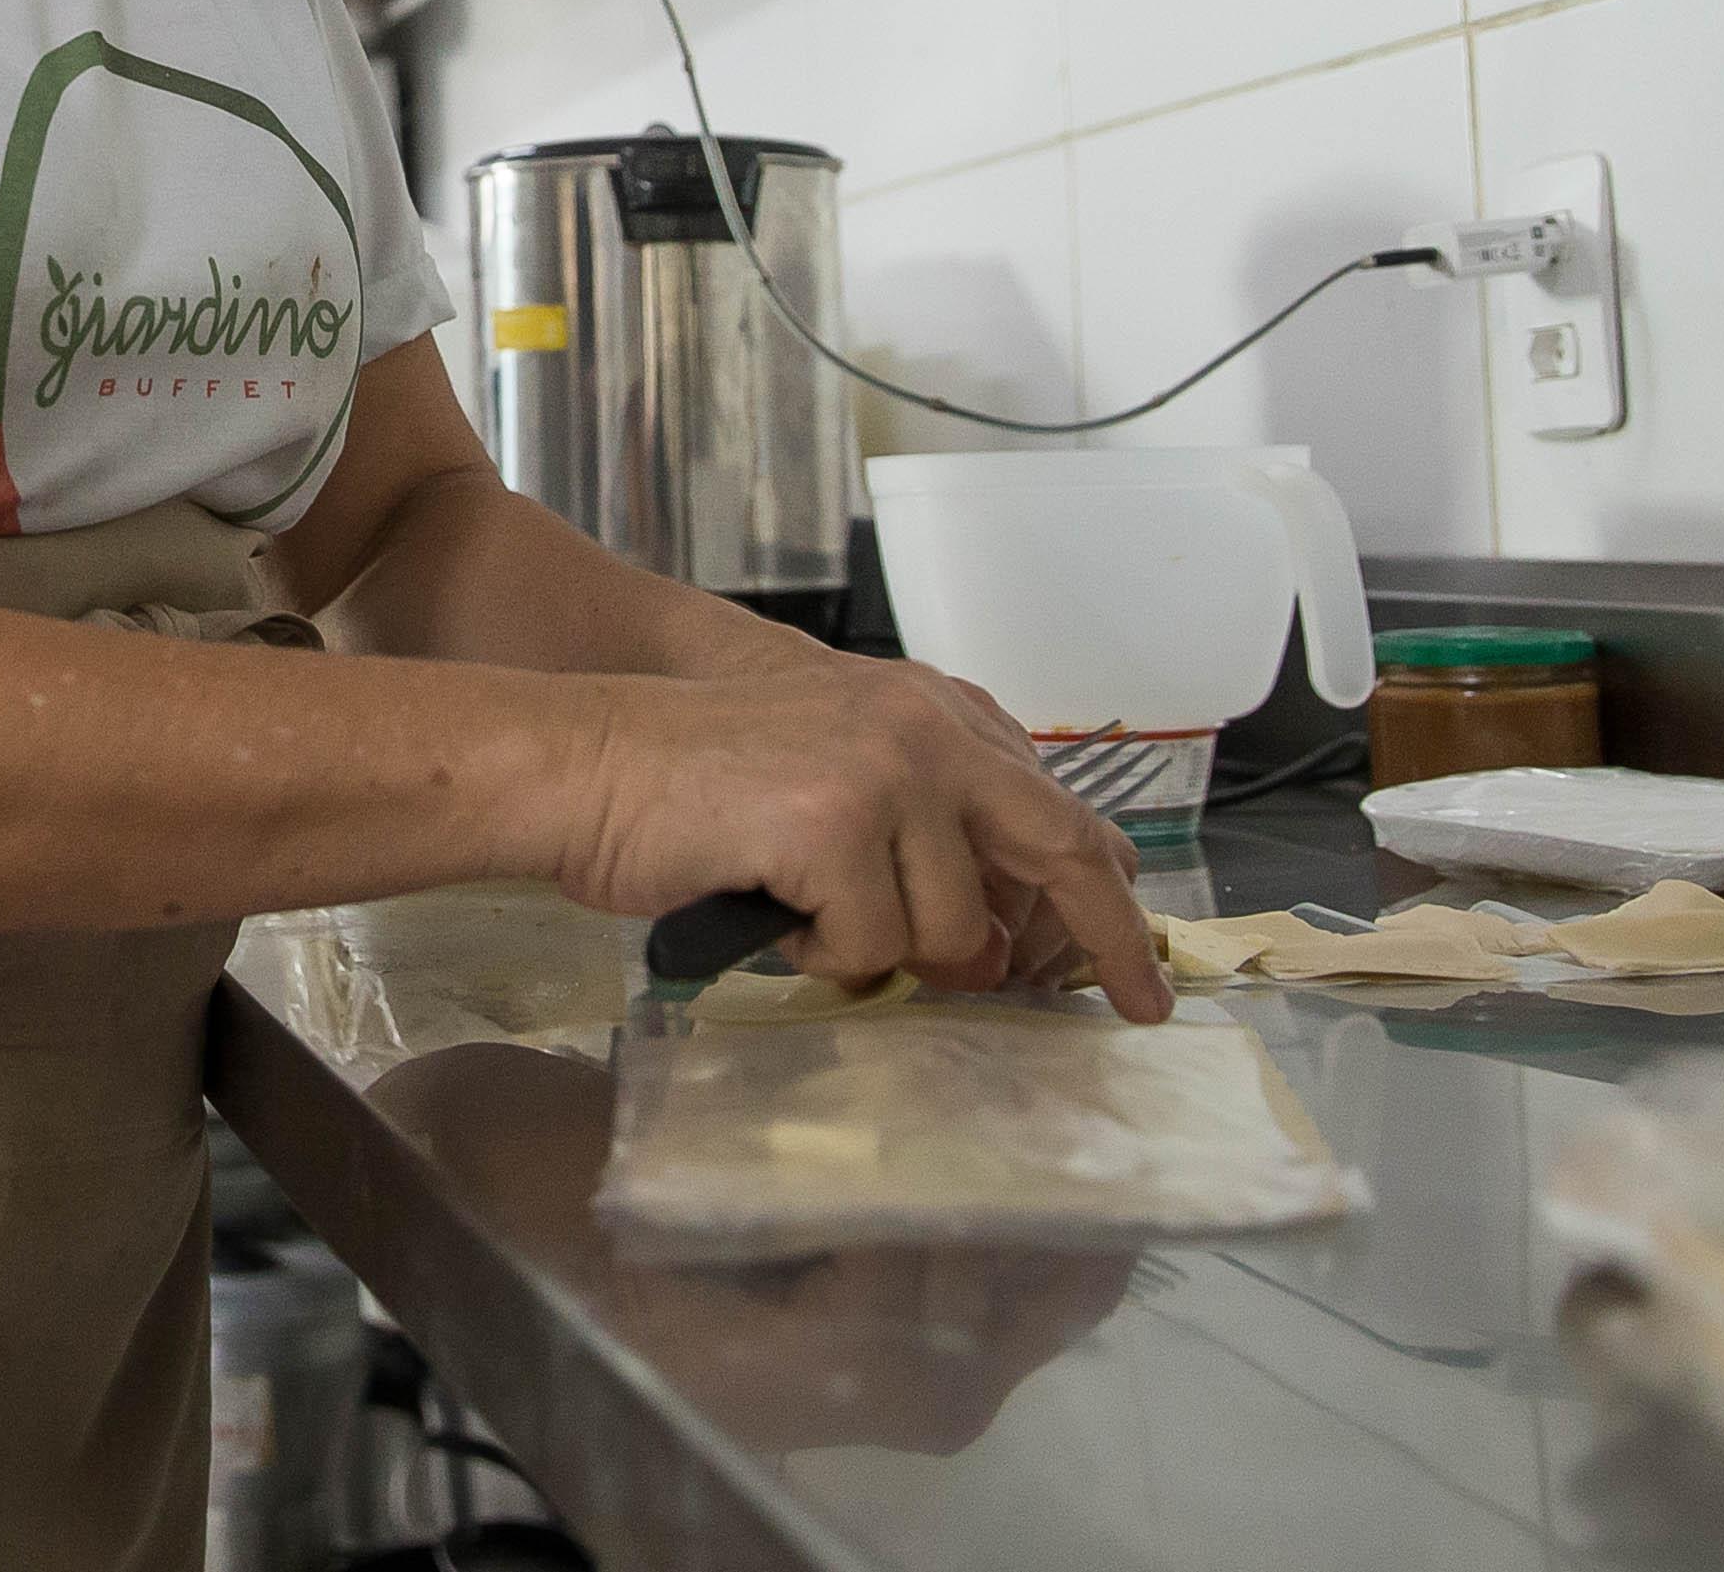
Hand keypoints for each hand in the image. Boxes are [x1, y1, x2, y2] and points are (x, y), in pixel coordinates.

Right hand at [552, 650, 1170, 1023]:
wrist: (585, 764)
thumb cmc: (695, 789)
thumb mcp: (840, 787)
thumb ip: (928, 837)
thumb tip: (1000, 945)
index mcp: (935, 714)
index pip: (1057, 810)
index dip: (1107, 895)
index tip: (1138, 966)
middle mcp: (926, 728)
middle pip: (1057, 853)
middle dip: (1105, 943)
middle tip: (1136, 1009)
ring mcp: (886, 771)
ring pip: (948, 928)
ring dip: (879, 949)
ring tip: (805, 909)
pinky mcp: (836, 823)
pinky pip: (869, 948)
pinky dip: (817, 954)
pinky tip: (770, 907)